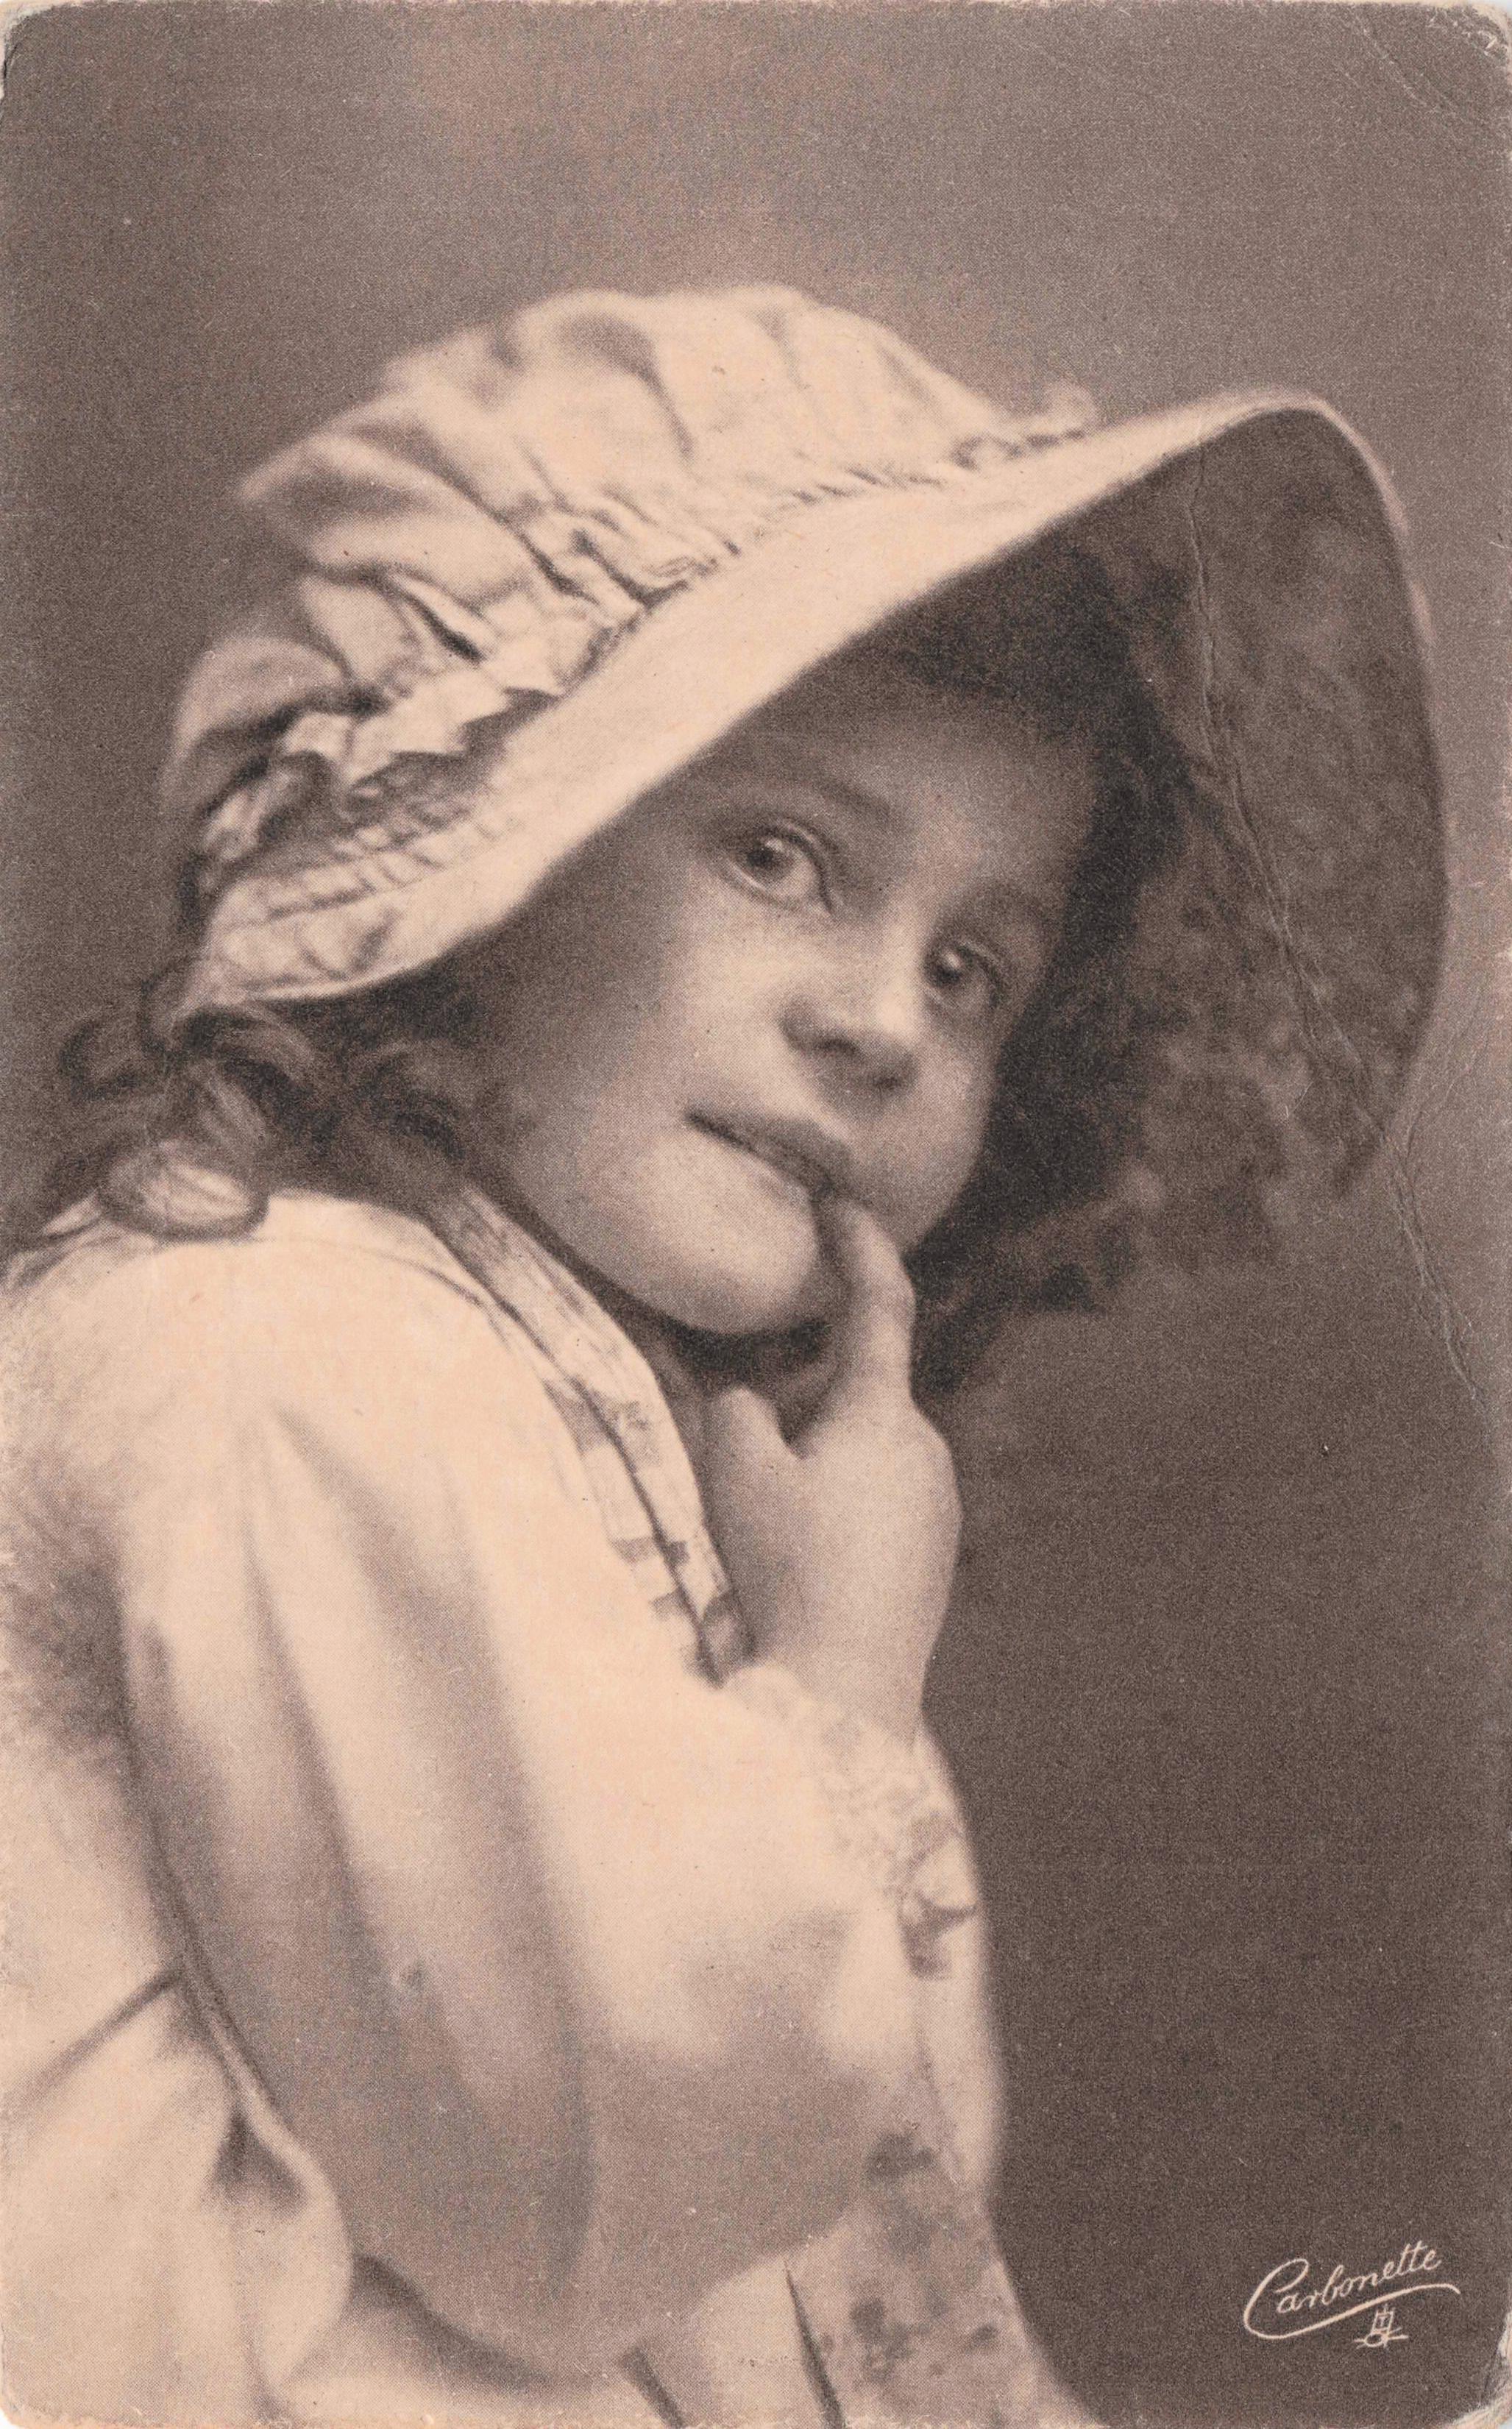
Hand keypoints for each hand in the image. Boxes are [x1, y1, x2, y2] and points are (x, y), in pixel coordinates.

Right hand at [699, 1198, 960, 1739]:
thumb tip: (750, 1398)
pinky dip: (836, 1501)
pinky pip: (879, 1496)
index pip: (879, 1307)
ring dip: (814, 1458)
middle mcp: (929, 1448)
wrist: (846, 1693)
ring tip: (768, 1527)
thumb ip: (735, 1409)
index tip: (840, 1203)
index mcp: (884, 1415)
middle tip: (744, 1459)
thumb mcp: (738, 1477)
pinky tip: (802, 1559)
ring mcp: (940, 1503)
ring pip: (863, 1447)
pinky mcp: (935, 1551)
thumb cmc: (791, 1572)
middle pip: (854, 1392)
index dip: (859, 1247)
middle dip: (799, 1402)